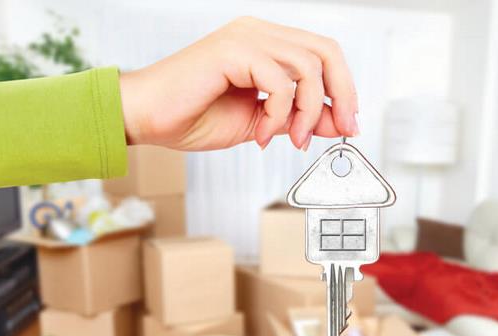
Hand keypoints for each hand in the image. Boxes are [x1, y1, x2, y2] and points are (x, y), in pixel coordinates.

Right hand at [119, 17, 357, 150]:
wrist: (147, 119)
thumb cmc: (193, 116)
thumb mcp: (261, 123)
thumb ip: (298, 119)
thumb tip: (339, 123)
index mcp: (266, 45)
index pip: (323, 54)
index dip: (345, 88)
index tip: (349, 123)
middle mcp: (259, 34)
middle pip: (326, 51)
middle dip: (342, 93)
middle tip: (341, 129)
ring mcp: (246, 37)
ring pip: (308, 66)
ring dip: (308, 112)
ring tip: (291, 139)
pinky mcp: (233, 50)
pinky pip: (279, 81)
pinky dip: (278, 114)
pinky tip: (259, 134)